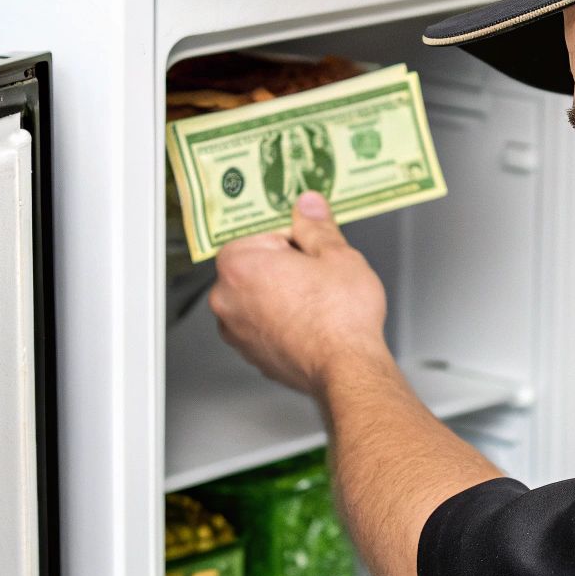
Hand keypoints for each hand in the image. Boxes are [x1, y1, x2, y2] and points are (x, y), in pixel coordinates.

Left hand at [209, 191, 391, 397]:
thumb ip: (316, 225)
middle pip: (255, 265)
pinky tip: (309, 321)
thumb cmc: (340, 316)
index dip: (292, 235)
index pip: (261, 232)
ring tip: (316, 298)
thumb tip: (309, 206)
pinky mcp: (252, 354)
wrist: (347, 369)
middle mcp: (226, 298)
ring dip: (281, 293)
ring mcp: (236, 331)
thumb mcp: (336, 254)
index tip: (309, 240)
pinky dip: (281, 320)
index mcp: (238, 264)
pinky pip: (263, 325)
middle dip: (284, 264)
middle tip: (318, 271)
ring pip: (258, 297)